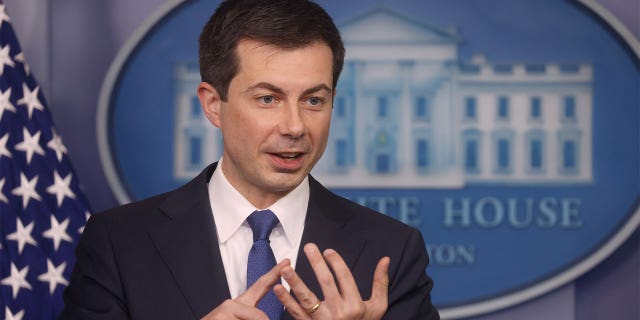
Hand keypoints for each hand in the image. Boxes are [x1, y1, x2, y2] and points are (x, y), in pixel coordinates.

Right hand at [201, 259, 289, 319]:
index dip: (274, 274)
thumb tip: (265, 317)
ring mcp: (224, 312)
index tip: (287, 263)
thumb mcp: (236, 318)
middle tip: (262, 316)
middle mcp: (231, 305)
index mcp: (238, 305)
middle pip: (260, 316)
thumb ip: (252, 313)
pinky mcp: (221, 317)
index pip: (260, 286)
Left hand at [274, 243, 389, 319]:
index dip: (336, 262)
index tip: (328, 251)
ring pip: (307, 300)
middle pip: (326, 284)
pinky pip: (297, 314)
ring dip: (295, 283)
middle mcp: (340, 314)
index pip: (345, 278)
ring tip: (285, 268)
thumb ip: (380, 283)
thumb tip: (386, 259)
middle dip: (316, 264)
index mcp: (356, 306)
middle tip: (308, 247)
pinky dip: (286, 302)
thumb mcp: (378, 307)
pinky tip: (277, 288)